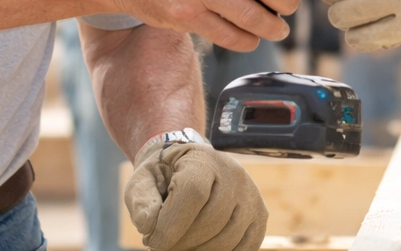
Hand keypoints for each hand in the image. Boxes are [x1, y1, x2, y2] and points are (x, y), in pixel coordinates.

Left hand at [125, 137, 266, 250]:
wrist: (187, 168)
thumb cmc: (162, 177)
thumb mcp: (143, 180)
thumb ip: (141, 201)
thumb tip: (149, 225)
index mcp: (203, 159)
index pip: (193, 193)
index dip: (171, 224)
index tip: (152, 240)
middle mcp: (234, 174)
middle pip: (212, 219)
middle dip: (181, 243)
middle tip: (161, 246)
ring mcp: (251, 195)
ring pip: (228, 238)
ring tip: (177, 246)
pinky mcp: (259, 215)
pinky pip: (246, 247)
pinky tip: (199, 249)